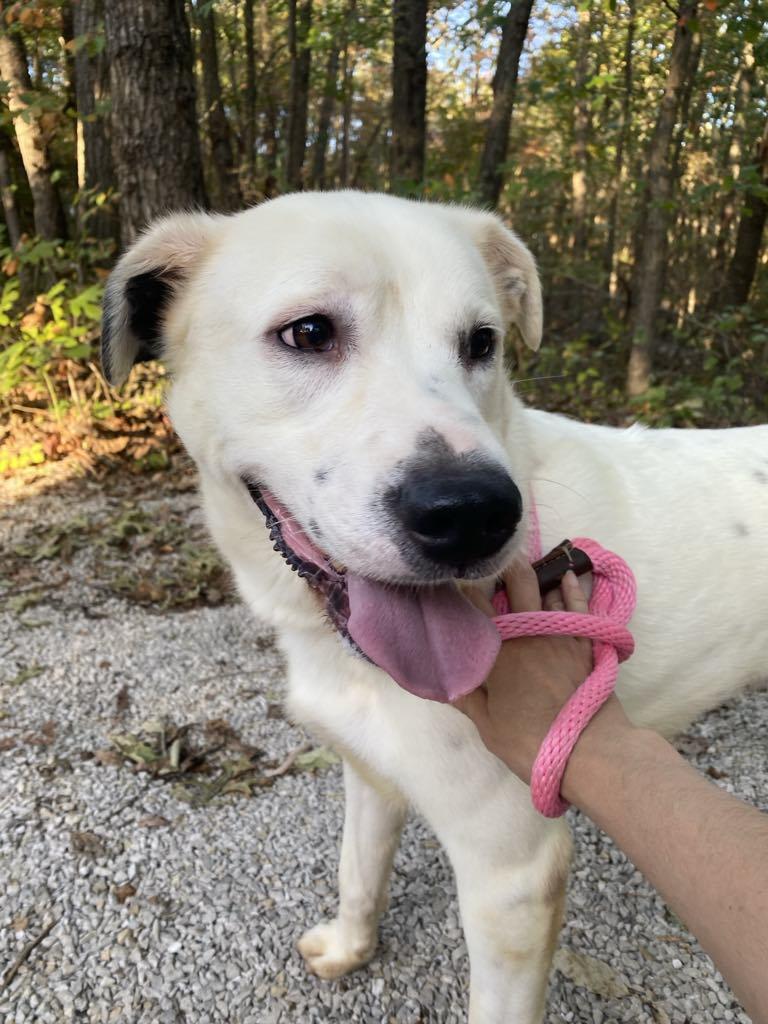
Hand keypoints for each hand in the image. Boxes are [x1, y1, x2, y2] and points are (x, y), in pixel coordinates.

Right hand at [456, 562, 630, 785]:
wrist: (589, 751)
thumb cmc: (530, 741)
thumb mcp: (487, 725)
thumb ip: (466, 697)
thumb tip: (443, 680)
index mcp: (498, 649)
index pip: (474, 603)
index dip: (461, 586)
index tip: (452, 579)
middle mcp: (528, 630)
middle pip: (515, 581)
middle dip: (501, 565)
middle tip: (489, 559)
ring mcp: (559, 632)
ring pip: (546, 587)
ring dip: (532, 575)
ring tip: (519, 564)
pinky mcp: (585, 641)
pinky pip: (578, 605)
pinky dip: (571, 588)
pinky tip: (565, 576)